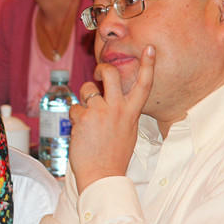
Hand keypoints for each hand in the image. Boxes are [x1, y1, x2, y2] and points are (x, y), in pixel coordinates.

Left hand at [68, 45, 154, 192]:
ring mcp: (100, 111)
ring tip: (87, 118)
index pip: (144, 84)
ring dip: (84, 99)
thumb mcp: (128, 131)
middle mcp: (117, 108)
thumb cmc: (114, 155)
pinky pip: (74, 107)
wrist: (102, 175)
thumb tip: (111, 99)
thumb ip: (122, 112)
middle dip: (102, 68)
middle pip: (110, 73)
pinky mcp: (82, 117)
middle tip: (97, 73)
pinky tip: (80, 131)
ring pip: (86, 89)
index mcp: (132, 112)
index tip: (149, 48)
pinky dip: (75, 117)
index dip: (148, 64)